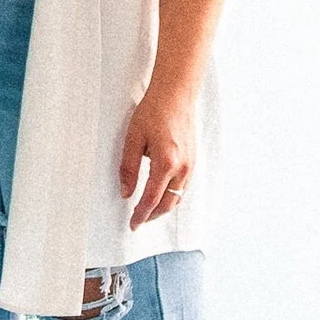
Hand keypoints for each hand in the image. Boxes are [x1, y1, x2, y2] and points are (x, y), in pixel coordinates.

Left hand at [119, 83, 195, 228]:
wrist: (176, 94)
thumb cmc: (153, 112)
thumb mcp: (133, 139)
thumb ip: (129, 168)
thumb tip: (126, 193)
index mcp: (166, 163)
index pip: (151, 199)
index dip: (141, 215)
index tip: (132, 225)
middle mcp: (182, 167)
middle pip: (168, 203)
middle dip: (153, 215)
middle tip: (138, 221)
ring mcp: (191, 164)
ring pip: (178, 196)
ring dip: (163, 207)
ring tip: (148, 211)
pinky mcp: (193, 159)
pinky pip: (184, 186)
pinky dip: (172, 195)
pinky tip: (162, 194)